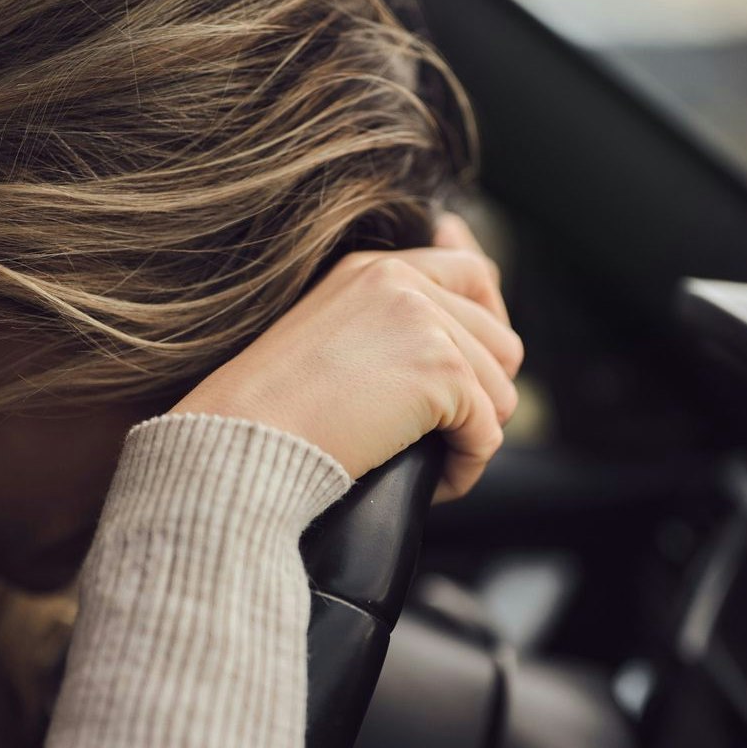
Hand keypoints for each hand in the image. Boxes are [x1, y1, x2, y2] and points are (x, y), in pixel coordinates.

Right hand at [170, 213, 521, 501]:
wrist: (244, 441)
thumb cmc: (275, 409)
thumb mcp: (333, 334)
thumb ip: (394, 314)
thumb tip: (454, 265)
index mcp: (376, 269)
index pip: (475, 274)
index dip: (492, 329)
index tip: (475, 376)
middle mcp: (403, 282)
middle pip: (501, 344)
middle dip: (483, 399)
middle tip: (443, 435)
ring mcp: (425, 322)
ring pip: (502, 393)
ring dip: (474, 439)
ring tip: (431, 462)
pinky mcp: (441, 371)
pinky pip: (488, 433)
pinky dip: (466, 467)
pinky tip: (434, 482)